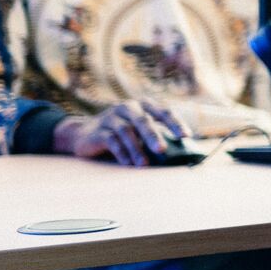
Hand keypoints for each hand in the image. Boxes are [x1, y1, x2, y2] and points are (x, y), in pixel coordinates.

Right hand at [54, 100, 187, 165]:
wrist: (84, 134)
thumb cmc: (123, 133)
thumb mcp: (139, 131)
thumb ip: (157, 136)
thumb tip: (183, 153)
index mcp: (144, 106)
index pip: (163, 112)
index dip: (175, 123)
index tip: (186, 136)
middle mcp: (128, 108)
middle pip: (143, 120)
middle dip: (154, 136)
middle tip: (162, 150)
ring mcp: (111, 117)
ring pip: (126, 131)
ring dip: (136, 149)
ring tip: (144, 164)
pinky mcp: (98, 131)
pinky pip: (111, 141)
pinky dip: (121, 152)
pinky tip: (128, 163)